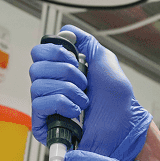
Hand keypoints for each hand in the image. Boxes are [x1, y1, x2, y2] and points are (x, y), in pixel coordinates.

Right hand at [29, 25, 151, 160]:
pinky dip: (61, 104)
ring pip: (37, 85)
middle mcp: (52, 87)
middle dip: (64, 71)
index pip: (39, 53)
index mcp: (62, 72)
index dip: (55, 53)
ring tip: (83, 100)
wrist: (123, 130)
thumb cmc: (117, 104)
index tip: (74, 60)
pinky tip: (74, 111)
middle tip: (82, 82)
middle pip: (36, 67)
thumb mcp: (105, 62)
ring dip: (67, 90)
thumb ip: (87, 43)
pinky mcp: (45, 125)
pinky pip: (39, 105)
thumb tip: (67, 31)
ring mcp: (47, 107)